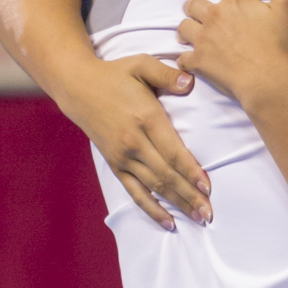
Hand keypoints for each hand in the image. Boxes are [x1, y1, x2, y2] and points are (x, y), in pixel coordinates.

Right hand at [56, 54, 210, 230]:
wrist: (77, 87)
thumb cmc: (114, 75)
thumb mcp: (141, 64)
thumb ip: (167, 74)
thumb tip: (190, 82)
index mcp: (145, 118)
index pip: (172, 151)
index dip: (190, 171)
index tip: (207, 187)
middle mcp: (133, 142)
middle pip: (166, 175)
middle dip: (190, 196)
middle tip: (210, 214)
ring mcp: (123, 157)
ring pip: (154, 187)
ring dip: (177, 205)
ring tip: (199, 219)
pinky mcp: (115, 165)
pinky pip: (135, 192)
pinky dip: (152, 209)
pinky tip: (169, 222)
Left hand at [178, 0, 287, 111]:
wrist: (269, 82)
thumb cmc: (281, 46)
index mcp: (235, 1)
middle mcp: (214, 16)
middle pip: (193, 4)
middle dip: (196, 6)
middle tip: (201, 11)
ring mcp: (203, 40)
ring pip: (183, 28)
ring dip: (187, 29)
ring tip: (192, 35)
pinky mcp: (199, 62)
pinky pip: (183, 58)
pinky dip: (185, 59)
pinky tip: (190, 61)